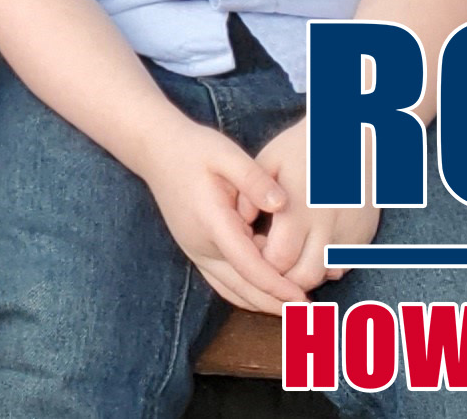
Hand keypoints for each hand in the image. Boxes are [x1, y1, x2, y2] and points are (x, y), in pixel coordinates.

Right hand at [134, 113, 301, 311]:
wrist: (156, 151)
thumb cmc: (194, 149)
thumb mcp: (226, 153)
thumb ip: (254, 179)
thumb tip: (282, 204)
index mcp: (211, 222)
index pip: (248, 265)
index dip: (276, 285)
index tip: (303, 297)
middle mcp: (201, 245)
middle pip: (242, 288)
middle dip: (276, 304)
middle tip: (310, 316)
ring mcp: (196, 252)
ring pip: (232, 291)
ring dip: (263, 303)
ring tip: (296, 310)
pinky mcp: (197, 252)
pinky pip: (225, 283)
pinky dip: (249, 293)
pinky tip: (272, 295)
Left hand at [252, 117, 380, 295]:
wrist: (355, 134)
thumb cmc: (303, 147)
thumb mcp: (270, 160)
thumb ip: (250, 192)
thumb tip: (239, 223)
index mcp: (300, 206)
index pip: (278, 259)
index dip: (263, 262)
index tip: (255, 248)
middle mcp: (327, 225)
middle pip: (303, 277)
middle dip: (283, 276)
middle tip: (270, 259)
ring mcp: (349, 232)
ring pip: (325, 276)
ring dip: (305, 273)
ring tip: (290, 255)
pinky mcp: (363, 235)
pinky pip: (343, 266)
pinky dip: (326, 266)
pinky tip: (312, 247)